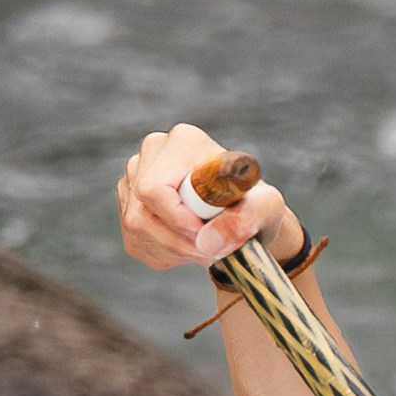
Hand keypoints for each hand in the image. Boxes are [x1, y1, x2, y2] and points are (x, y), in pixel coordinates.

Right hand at [116, 124, 301, 274]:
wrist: (245, 214)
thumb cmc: (255, 203)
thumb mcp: (265, 207)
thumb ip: (244, 219)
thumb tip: (207, 242)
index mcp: (183, 141)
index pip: (154, 188)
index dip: (177, 220)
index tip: (207, 236)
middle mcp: (151, 155)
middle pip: (141, 213)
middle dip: (178, 241)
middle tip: (211, 251)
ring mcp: (133, 179)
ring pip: (137, 229)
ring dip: (175, 250)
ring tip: (207, 248)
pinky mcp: (129, 206)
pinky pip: (137, 242)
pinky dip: (167, 254)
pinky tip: (191, 246)